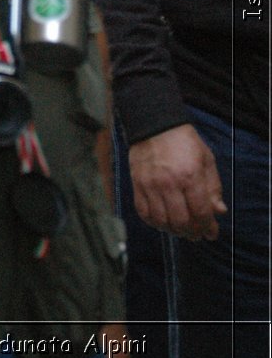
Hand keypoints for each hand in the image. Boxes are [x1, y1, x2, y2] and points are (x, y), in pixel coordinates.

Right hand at [129, 124, 226, 239]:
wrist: (155, 123)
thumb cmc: (184, 141)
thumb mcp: (206, 159)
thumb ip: (213, 187)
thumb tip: (219, 211)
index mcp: (190, 175)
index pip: (201, 212)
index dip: (208, 228)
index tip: (211, 233)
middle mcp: (169, 183)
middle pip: (181, 221)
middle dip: (192, 232)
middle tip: (196, 234)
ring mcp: (151, 184)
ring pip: (162, 221)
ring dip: (173, 231)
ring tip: (180, 229)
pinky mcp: (137, 184)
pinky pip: (143, 212)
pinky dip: (153, 222)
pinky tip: (162, 221)